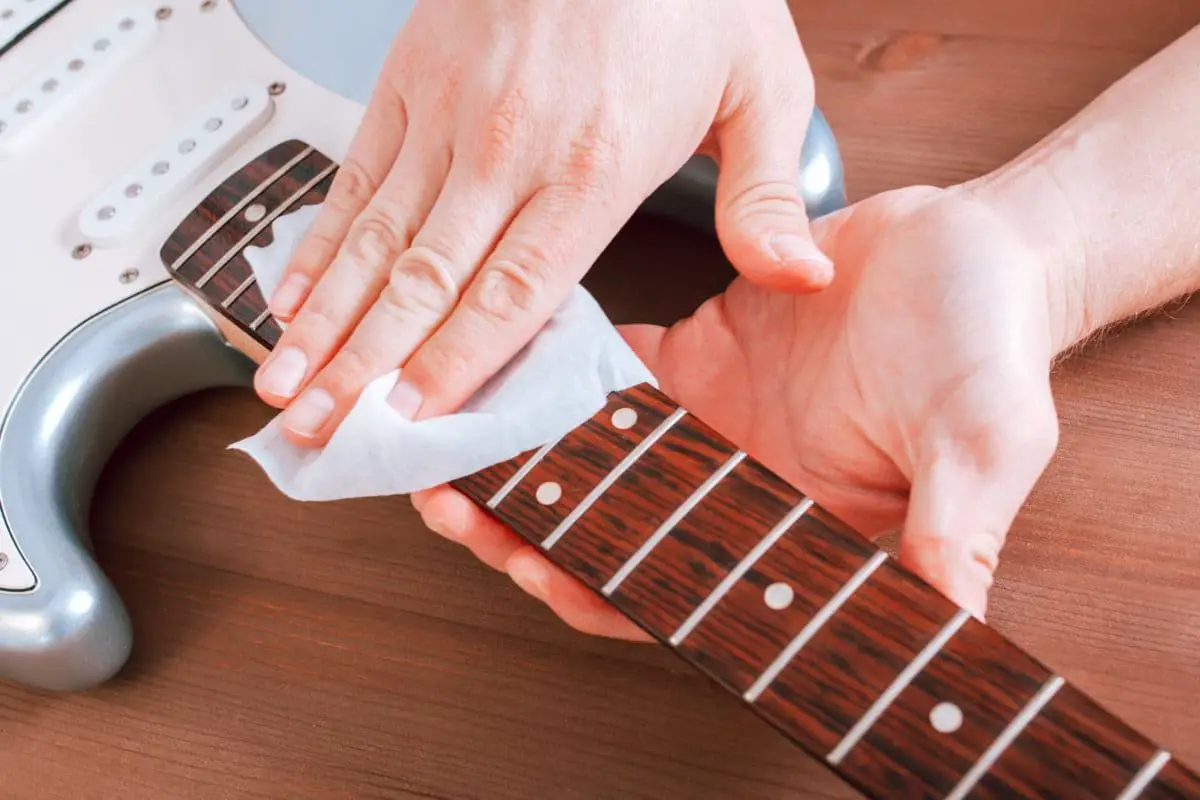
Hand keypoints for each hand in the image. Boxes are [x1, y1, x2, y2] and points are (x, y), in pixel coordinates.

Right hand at [252, 0, 830, 442]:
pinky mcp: (410, 82)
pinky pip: (352, 177)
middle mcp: (509, 148)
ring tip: (283, 387)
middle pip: (426, 283)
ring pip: (374, 241)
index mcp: (595, 165)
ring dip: (322, 323)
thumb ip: (768, 194)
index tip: (416, 424)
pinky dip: (316, 243)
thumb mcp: (760, 83)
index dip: (459, 366)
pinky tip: (287, 297)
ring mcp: (449, 115)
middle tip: (323, 436)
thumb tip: (798, 276)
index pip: (516, 292)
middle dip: (367, 371)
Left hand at [412, 185, 1061, 639]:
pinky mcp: (698, 360)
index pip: (681, 591)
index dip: (599, 590)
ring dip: (523, 456)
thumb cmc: (989, 343)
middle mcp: (738, 491)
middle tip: (449, 499)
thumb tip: (955, 621)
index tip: (530, 562)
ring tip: (452, 436)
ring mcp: (710, 427)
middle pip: (610, 533)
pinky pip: (608, 375)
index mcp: (794, 531)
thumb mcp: (987, 438)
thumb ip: (958, 527)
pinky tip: (510, 363)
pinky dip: (557, 373)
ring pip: (593, 462)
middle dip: (524, 524)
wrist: (974, 245)